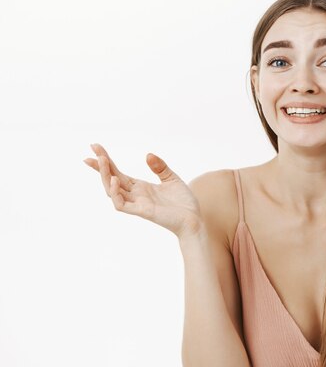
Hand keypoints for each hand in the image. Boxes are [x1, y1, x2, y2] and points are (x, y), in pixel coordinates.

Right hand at [84, 143, 203, 237]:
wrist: (194, 220)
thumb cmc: (183, 202)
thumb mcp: (172, 179)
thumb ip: (160, 167)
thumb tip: (147, 154)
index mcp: (140, 187)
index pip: (118, 173)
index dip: (106, 161)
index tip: (95, 147)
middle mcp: (135, 195)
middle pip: (111, 179)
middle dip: (100, 166)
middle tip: (90, 152)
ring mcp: (137, 204)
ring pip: (112, 191)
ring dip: (105, 176)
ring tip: (102, 160)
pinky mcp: (142, 212)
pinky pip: (121, 205)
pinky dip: (115, 193)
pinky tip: (115, 180)